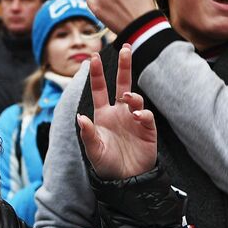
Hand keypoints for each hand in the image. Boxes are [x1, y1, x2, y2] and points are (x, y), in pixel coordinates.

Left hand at [78, 46, 157, 179]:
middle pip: (122, 84)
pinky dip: (142, 114)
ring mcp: (134, 120)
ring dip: (131, 95)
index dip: (97, 74)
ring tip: (126, 98)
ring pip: (135, 99)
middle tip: (126, 47)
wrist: (126, 180)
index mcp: (104, 114)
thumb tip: (80, 117)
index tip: (94, 57)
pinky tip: (136, 116)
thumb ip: (87, 134)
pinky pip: (146, 117)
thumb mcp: (93, 151)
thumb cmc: (106, 165)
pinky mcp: (147, 130)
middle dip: (125, 66)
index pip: (100, 89)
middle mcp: (119, 113)